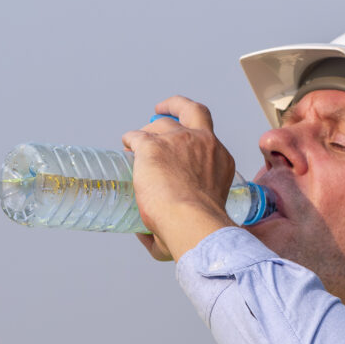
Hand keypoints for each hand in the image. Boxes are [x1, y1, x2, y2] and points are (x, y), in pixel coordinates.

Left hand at [126, 98, 240, 262]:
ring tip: (135, 144)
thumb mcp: (201, 219)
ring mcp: (177, 141)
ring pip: (159, 124)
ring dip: (147, 130)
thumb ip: (185, 218)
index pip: (207, 140)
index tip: (184, 144)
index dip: (193, 141)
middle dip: (176, 108)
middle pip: (190, 111)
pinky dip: (130, 140)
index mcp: (219, 159)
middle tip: (160, 115)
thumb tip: (148, 235)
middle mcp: (202, 142)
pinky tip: (125, 146)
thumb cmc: (199, 227)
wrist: (191, 221)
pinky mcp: (152, 147)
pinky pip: (136, 136)